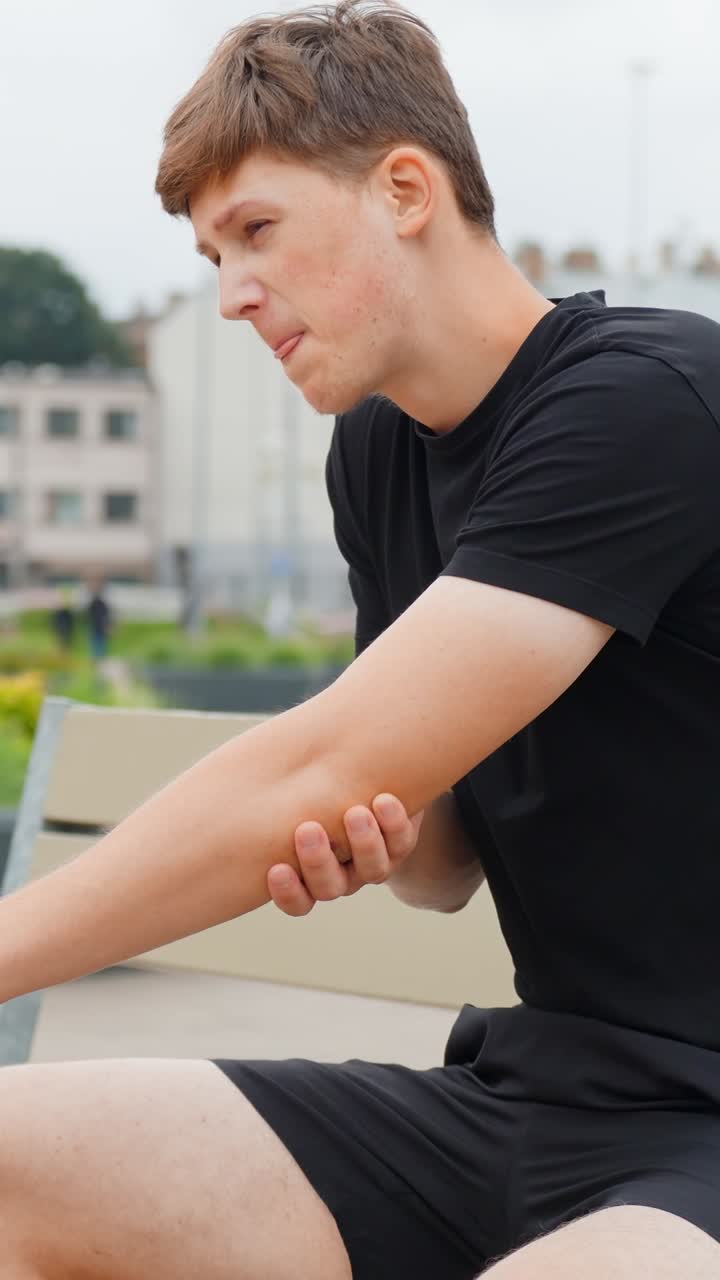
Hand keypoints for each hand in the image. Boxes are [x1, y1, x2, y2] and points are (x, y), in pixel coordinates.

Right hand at [267, 794, 424, 915]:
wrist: (369, 785)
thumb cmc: (308, 792)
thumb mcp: (282, 797)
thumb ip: (263, 796)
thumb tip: (216, 778)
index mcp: (306, 877)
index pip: (296, 899)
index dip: (289, 892)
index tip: (276, 870)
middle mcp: (339, 878)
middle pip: (331, 888)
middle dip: (320, 861)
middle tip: (308, 829)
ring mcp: (370, 863)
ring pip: (371, 871)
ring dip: (363, 843)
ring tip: (356, 812)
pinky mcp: (399, 842)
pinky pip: (402, 844)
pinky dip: (395, 823)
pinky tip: (385, 800)